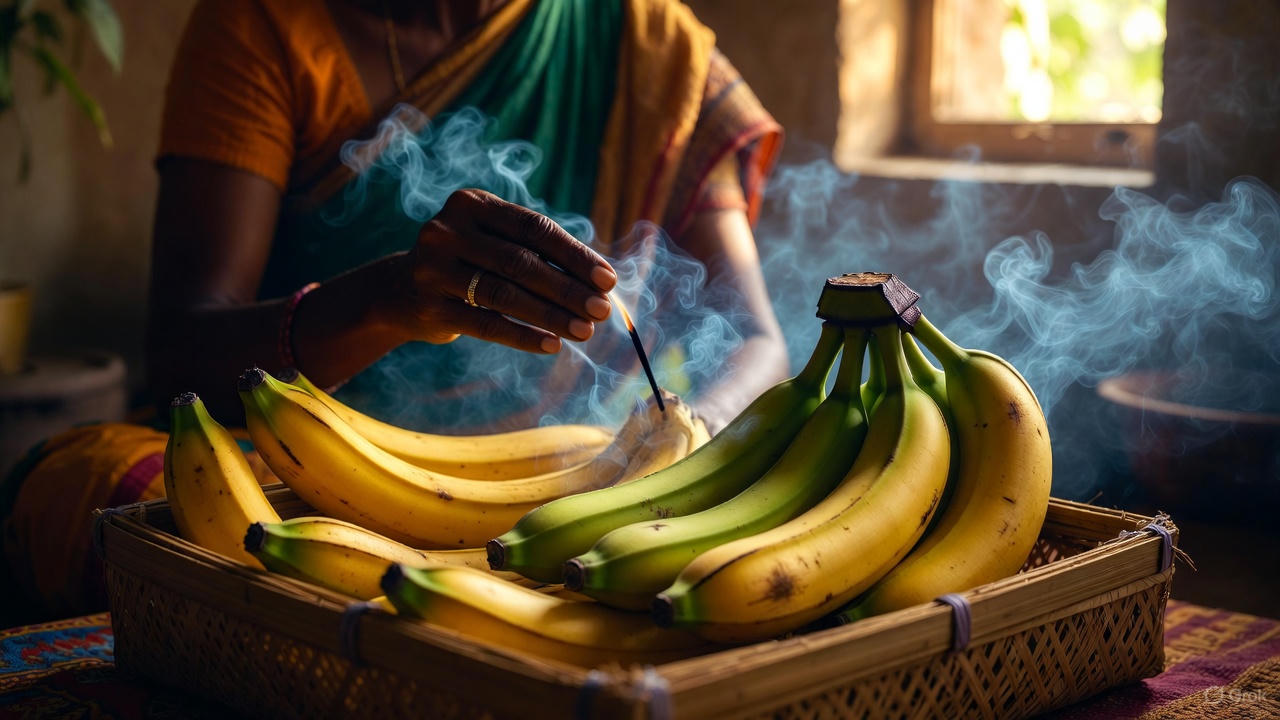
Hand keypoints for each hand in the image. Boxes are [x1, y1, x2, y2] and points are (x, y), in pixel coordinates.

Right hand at [385, 189, 616, 352]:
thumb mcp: (495, 244)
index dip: (575, 255)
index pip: (534, 228)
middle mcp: (448, 231)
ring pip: (504, 294)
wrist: (400, 291)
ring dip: (551, 315)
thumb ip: (539, 254)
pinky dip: (522, 335)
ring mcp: (433, 268)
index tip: (608, 280)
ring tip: (585, 331)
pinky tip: (551, 344)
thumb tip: (600, 283)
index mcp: (472, 204)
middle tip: (602, 310)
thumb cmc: (469, 262)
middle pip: (521, 262)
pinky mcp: (429, 306)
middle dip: (568, 289)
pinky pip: (485, 324)